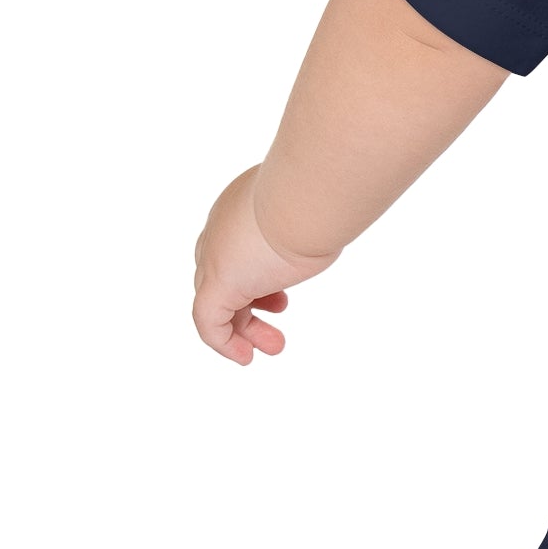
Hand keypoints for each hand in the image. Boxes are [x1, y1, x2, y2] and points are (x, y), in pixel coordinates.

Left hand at [191, 164, 341, 364]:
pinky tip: (245, 357)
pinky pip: (209, 322)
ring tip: (274, 346)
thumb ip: (313, 216)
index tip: (283, 292)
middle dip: (251, 301)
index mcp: (241, 205)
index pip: (235, 245)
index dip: (256, 271)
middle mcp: (221, 229)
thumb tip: (338, 214)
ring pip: (216, 302)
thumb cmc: (322, 191)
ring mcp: (216, 256)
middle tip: (281, 310)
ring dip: (245, 327)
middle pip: (224, 273)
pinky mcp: (219, 282)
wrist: (309, 193)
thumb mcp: (314, 205)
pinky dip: (225, 343)